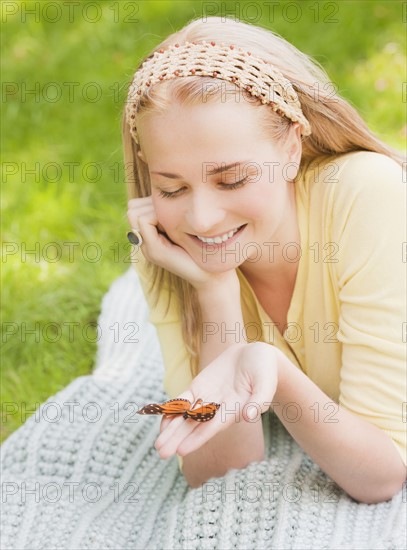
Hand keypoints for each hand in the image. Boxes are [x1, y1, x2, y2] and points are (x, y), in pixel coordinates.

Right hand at [127, 196, 238, 290]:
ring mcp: (147, 248)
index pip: (135, 207)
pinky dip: (158, 217)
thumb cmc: (203, 249)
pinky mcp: (155, 252)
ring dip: (155, 210)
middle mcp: (145, 242)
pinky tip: (175, 226)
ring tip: (174, 222)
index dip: (151, 203)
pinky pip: (144, 221)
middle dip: (151, 205)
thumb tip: (164, 190)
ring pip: (135, 213)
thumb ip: (170, 214)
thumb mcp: (183, 226)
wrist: (212, 277)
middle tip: (174, 216)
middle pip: (133, 208)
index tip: (173, 211)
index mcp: (151, 236)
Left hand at [154, 342, 278, 458]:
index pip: (212, 427)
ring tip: (159, 445)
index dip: (197, 438)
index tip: (182, 450)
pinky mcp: (199, 387)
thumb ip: (259, 400)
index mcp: (234, 410)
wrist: (256, 355)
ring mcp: (207, 398)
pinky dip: (173, 410)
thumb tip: (249, 416)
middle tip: (162, 452)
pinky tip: (163, 421)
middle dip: (178, 439)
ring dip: (172, 429)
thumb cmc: (265, 371)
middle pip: (195, 426)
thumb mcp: (266, 383)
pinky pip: (183, 400)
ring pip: (186, 416)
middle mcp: (218, 409)